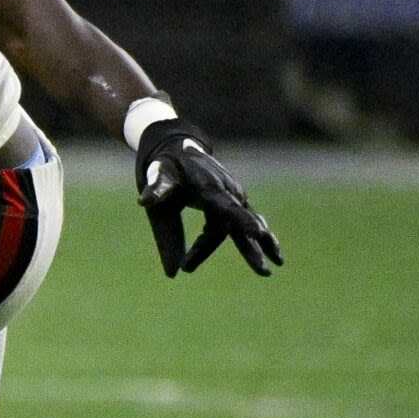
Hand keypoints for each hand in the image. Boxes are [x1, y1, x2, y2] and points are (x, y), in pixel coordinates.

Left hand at [135, 118, 282, 277]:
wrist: (178, 147)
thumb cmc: (166, 166)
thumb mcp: (157, 176)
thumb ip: (155, 189)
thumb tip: (144, 202)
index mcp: (209, 187)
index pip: (227, 207)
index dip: (241, 220)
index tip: (257, 232)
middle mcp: (228, 192)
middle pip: (240, 224)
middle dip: (251, 247)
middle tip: (263, 271)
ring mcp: (234, 197)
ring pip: (246, 225)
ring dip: (261, 246)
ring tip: (273, 268)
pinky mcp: (234, 201)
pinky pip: (248, 221)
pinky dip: (261, 237)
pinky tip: (274, 253)